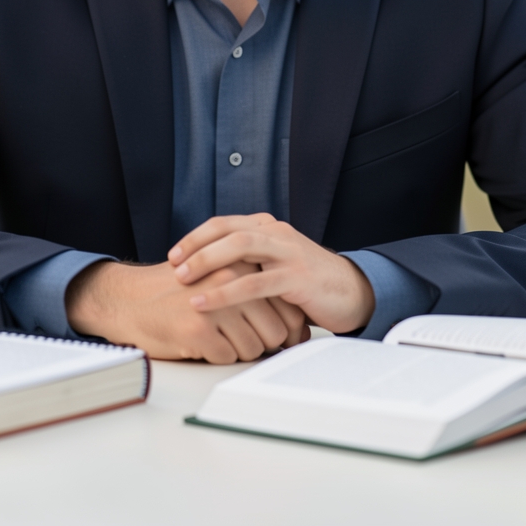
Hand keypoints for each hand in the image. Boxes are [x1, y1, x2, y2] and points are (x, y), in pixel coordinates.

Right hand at [65, 258, 307, 362]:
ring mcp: (215, 304)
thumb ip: (255, 291)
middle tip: (245, 340)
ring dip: (240, 351)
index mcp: (241, 263)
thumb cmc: (181, 293)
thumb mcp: (220, 276)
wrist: (131, 300)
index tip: (279, 336)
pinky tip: (202, 341)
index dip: (286, 328)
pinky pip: (227, 358)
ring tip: (220, 338)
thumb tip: (296, 327)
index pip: (286, 306)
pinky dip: (217, 356)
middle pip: (275, 331)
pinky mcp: (198, 329)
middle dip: (266, 344)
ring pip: (254, 348)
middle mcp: (231, 279)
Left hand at [168, 214, 374, 333]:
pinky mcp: (296, 277)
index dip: (196, 237)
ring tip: (183, 281)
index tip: (174, 254)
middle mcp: (277, 233)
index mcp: (269, 227)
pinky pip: (255, 283)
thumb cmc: (308, 282)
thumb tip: (208, 268)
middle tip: (174, 265)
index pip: (224, 223)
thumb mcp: (275, 264)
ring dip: (207, 263)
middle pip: (228, 230)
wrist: (352, 292)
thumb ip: (250, 260)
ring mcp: (288, 253)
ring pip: (240, 248)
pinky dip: (226, 292)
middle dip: (196, 247)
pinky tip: (206, 302)